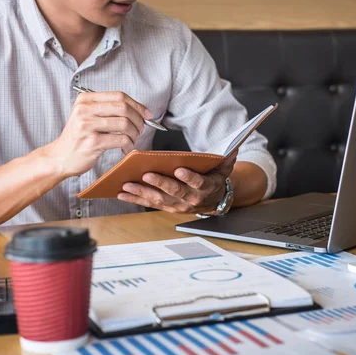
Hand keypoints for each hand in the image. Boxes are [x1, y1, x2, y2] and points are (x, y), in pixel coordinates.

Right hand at [45, 91, 152, 176]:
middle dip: (138, 119)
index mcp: (85, 99)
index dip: (137, 105)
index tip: (147, 114)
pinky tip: (126, 149)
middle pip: (123, 107)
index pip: (119, 96)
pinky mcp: (92, 142)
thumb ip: (108, 109)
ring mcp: (87, 126)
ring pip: (124, 123)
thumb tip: (140, 110)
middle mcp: (84, 109)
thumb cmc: (79, 138)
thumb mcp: (87, 116)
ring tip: (132, 140)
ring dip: (134, 134)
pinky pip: (121, 139)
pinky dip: (129, 145)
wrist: (60, 157)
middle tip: (140, 129)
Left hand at [117, 150, 237, 212]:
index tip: (179, 170)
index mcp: (205, 187)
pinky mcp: (167, 207)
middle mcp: (191, 199)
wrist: (214, 200)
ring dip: (142, 193)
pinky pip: (150, 203)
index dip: (189, 177)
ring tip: (126, 186)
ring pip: (159, 200)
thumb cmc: (215, 179)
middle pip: (174, 192)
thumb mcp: (225, 168)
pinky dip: (135, 199)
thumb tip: (233, 148)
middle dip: (159, 184)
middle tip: (146, 175)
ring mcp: (178, 205)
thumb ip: (228, 158)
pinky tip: (122, 193)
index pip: (198, 183)